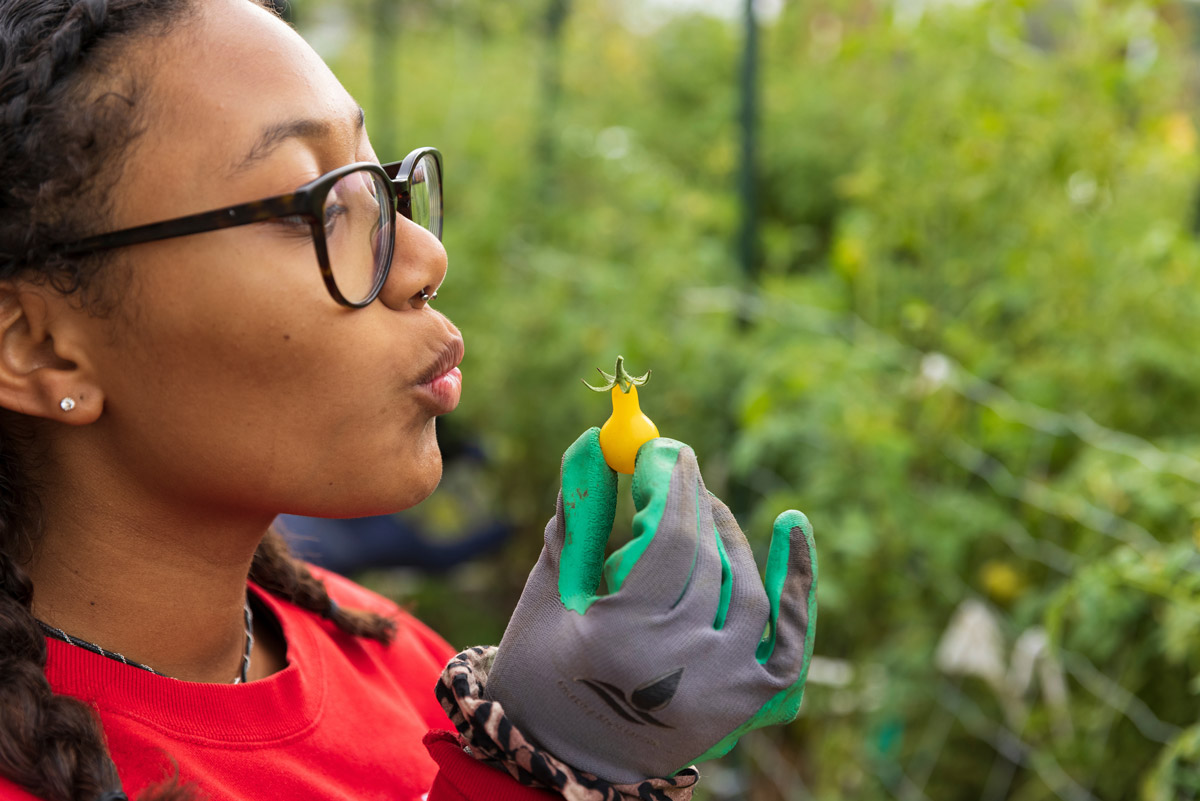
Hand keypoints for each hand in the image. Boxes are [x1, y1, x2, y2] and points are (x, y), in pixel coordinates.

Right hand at [484, 428, 816, 783]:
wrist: (568, 759)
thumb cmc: (543, 668)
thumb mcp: (548, 592)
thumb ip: (576, 518)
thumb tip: (592, 445)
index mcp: (620, 641)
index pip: (668, 542)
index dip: (672, 485)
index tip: (667, 450)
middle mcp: (679, 670)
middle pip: (707, 562)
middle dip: (693, 503)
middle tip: (680, 468)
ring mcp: (722, 691)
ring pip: (745, 592)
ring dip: (729, 539)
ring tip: (706, 509)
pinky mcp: (747, 703)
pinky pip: (789, 639)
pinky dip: (796, 585)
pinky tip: (792, 527)